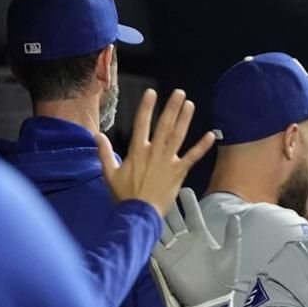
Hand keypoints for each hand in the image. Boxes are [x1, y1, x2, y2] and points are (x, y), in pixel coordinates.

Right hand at [96, 88, 215, 216]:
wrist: (140, 213)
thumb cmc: (124, 195)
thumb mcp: (109, 173)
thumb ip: (104, 153)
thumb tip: (97, 135)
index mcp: (137, 151)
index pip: (141, 123)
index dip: (146, 107)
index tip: (152, 92)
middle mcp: (154, 152)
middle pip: (164, 125)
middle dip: (172, 107)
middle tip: (179, 93)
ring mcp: (168, 161)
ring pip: (178, 136)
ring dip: (185, 120)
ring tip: (190, 105)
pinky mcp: (179, 172)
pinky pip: (193, 157)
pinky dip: (202, 147)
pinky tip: (210, 136)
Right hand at [150, 188, 240, 306]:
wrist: (212, 302)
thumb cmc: (223, 280)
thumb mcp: (231, 255)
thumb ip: (233, 236)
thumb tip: (235, 217)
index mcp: (201, 236)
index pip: (192, 213)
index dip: (188, 201)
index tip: (184, 188)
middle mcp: (185, 240)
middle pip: (174, 216)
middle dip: (169, 203)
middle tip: (162, 187)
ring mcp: (174, 250)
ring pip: (162, 228)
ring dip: (157, 216)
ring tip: (150, 201)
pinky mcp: (165, 262)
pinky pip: (154, 246)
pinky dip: (149, 235)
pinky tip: (144, 223)